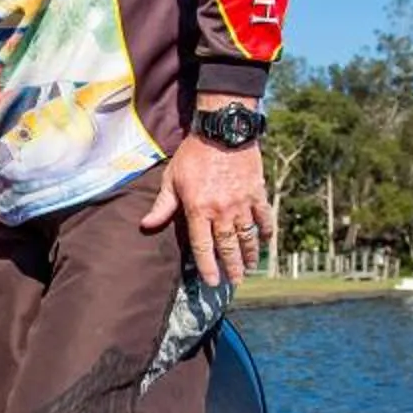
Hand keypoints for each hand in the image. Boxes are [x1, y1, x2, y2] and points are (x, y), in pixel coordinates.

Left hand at [143, 137, 271, 286]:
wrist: (222, 130)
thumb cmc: (193, 154)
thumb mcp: (172, 179)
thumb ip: (162, 205)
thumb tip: (146, 225)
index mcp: (198, 209)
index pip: (203, 247)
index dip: (208, 267)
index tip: (213, 282)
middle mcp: (222, 211)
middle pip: (228, 247)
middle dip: (232, 267)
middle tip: (236, 281)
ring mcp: (242, 203)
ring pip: (248, 236)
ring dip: (249, 255)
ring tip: (249, 267)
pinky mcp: (257, 192)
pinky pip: (264, 217)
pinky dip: (266, 230)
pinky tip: (267, 241)